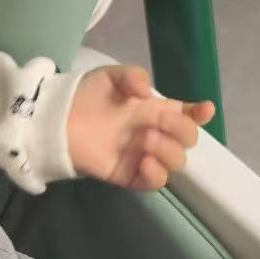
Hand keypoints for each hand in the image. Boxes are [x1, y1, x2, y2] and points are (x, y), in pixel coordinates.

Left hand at [67, 65, 212, 190]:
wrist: (56, 120)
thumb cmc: (85, 96)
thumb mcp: (110, 77)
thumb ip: (132, 76)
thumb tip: (148, 90)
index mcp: (155, 110)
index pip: (187, 114)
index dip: (200, 113)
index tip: (203, 109)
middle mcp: (154, 133)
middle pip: (187, 139)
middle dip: (181, 130)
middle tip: (155, 124)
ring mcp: (143, 155)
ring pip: (176, 162)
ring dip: (168, 151)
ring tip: (144, 140)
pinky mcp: (128, 175)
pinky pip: (155, 183)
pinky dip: (156, 174)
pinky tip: (144, 162)